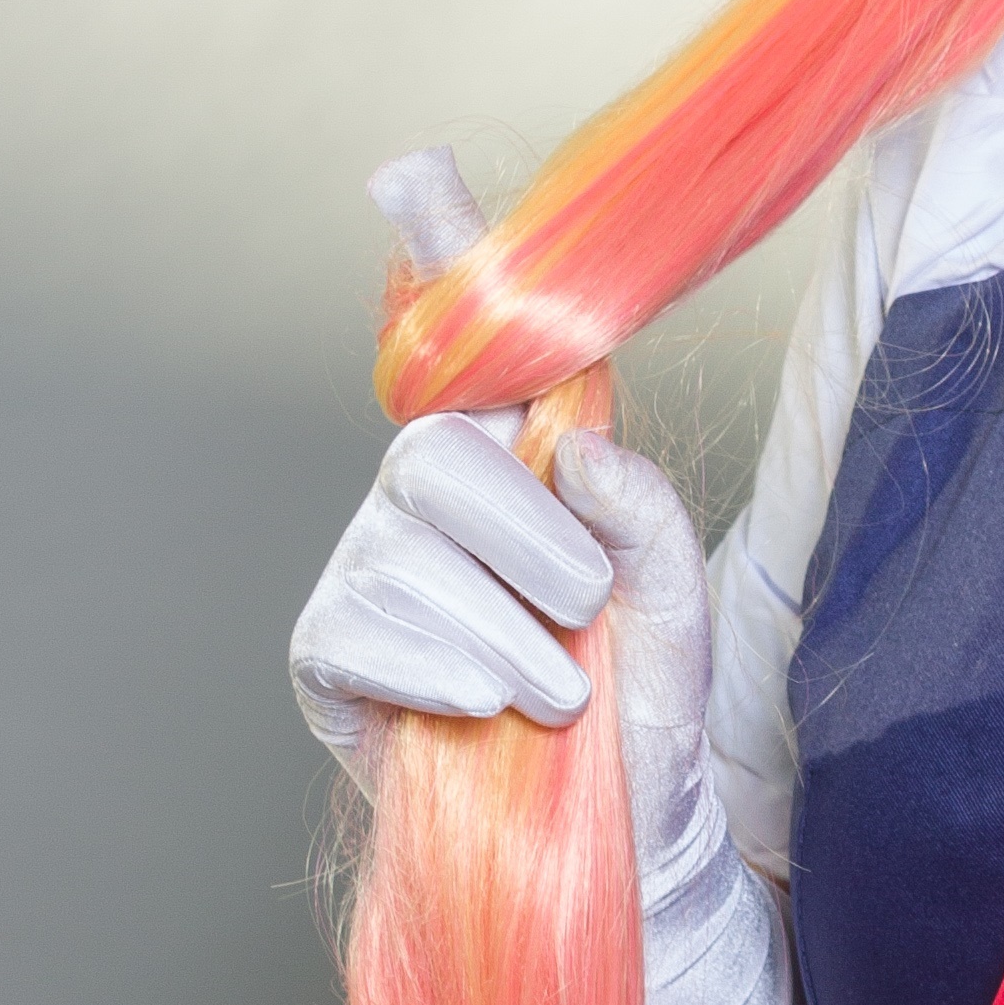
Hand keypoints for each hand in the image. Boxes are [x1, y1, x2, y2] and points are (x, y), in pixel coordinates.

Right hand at [291, 150, 711, 876]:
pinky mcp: (328, 649)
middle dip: (529, 542)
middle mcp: (427, 496)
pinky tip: (484, 708)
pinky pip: (362, 627)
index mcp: (516, 462)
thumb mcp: (674, 605)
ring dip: (508, 637)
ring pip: (410, 555)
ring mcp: (368, 568)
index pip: (468, 345)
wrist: (618, 834)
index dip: (439, 254)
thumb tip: (572, 447)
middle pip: (435, 455)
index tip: (412, 170)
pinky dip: (444, 670)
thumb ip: (642, 514)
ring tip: (556, 694)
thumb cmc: (642, 708)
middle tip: (585, 618)